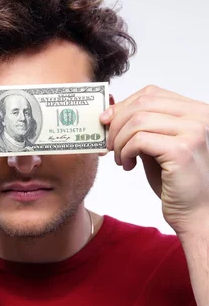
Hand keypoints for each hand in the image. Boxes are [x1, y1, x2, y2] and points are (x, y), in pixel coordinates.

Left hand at [100, 85, 208, 237]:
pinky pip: (139, 140)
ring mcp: (193, 132)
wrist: (196, 212)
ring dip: (120, 141)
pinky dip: (125, 151)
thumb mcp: (156, 146)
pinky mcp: (182, 150)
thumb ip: (142, 127)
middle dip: (117, 123)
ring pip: (138, 120)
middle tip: (108, 144)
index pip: (151, 93)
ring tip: (120, 159)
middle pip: (143, 102)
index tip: (106, 122)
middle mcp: (199, 116)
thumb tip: (110, 111)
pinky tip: (127, 166)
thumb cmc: (176, 182)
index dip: (123, 105)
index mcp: (195, 111)